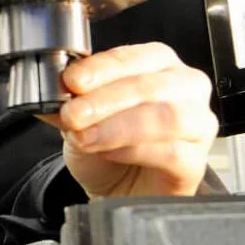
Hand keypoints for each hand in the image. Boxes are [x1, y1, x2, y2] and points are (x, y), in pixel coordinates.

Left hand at [40, 42, 216, 197]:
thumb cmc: (108, 145)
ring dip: (117, 126)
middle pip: (151, 85)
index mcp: (159, 64)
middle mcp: (186, 89)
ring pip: (166, 117)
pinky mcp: (195, 163)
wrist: (118, 187)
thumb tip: (47, 92)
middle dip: (105, 99)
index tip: (71, 81)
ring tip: (85, 137)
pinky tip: (109, 154)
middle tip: (73, 114)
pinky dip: (134, 151)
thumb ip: (67, 102)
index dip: (101, 68)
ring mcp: (197, 125)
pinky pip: (172, 153)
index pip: (134, 57)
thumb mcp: (79, 118)